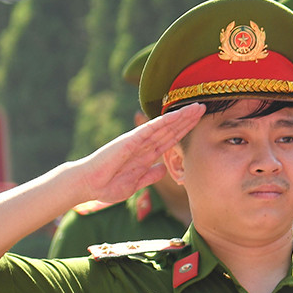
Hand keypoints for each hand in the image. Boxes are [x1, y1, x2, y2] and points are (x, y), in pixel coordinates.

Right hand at [70, 103, 202, 204]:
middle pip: (171, 129)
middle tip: (204, 107)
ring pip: (164, 126)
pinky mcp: (130, 141)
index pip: (170, 140)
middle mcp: (144, 145)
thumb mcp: (136, 183)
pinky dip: (163, 122)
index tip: (199, 123)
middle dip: (187, 119)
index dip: (185, 131)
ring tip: (197, 107)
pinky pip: (150, 129)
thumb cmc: (108, 185)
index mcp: (146, 155)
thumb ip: (150, 175)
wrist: (89, 185)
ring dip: (181, 117)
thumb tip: (163, 169)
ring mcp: (138, 141)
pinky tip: (176, 115)